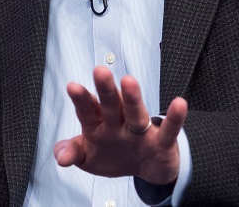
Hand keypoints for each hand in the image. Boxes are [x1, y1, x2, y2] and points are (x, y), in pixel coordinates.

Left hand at [54, 66, 186, 185]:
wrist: (148, 166)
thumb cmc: (116, 153)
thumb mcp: (90, 157)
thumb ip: (74, 152)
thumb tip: (60, 157)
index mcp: (100, 123)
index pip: (88, 110)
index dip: (81, 100)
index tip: (73, 87)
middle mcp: (120, 122)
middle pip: (111, 105)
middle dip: (105, 90)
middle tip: (99, 71)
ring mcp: (141, 131)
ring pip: (137, 113)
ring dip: (133, 99)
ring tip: (128, 81)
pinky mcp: (162, 141)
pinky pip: (169, 130)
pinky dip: (175, 118)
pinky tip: (179, 103)